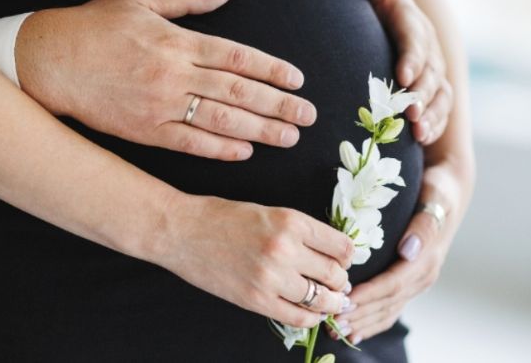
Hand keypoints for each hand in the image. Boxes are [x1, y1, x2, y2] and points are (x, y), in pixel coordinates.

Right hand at [15, 0, 316, 160]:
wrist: (50, 60)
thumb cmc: (94, 26)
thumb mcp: (140, 0)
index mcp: (177, 40)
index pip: (238, 56)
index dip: (272, 69)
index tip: (298, 79)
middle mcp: (175, 73)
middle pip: (239, 91)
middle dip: (278, 104)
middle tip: (309, 116)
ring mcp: (161, 105)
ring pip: (221, 119)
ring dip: (259, 129)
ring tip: (289, 136)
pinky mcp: (145, 130)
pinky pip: (189, 142)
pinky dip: (218, 147)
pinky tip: (244, 150)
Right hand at [160, 195, 354, 327]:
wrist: (182, 231)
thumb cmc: (221, 217)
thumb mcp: (268, 212)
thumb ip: (300, 231)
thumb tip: (332, 253)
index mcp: (292, 220)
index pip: (342, 246)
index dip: (348, 256)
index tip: (344, 261)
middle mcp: (286, 248)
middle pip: (335, 274)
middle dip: (341, 281)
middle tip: (339, 284)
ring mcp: (271, 277)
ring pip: (322, 299)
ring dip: (332, 303)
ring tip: (332, 302)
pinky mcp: (256, 299)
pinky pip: (298, 317)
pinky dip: (311, 319)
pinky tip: (312, 314)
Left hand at [328, 160, 469, 341]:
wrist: (449, 192)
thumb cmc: (437, 192)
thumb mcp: (435, 200)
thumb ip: (423, 226)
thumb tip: (408, 250)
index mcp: (426, 260)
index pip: (393, 283)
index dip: (368, 294)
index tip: (344, 300)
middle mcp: (423, 276)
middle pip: (387, 302)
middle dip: (360, 313)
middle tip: (331, 320)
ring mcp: (417, 282)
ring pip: (388, 310)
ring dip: (363, 322)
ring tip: (336, 329)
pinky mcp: (409, 283)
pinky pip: (390, 309)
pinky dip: (372, 322)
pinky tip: (354, 331)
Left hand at [360, 0, 451, 144]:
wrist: (379, 16)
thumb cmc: (371, 4)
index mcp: (413, 22)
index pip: (415, 39)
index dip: (412, 58)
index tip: (402, 76)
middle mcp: (428, 48)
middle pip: (431, 73)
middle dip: (421, 94)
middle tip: (409, 113)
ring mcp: (432, 72)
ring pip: (440, 95)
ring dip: (431, 114)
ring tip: (417, 132)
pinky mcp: (430, 91)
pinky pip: (439, 110)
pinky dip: (433, 125)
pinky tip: (421, 139)